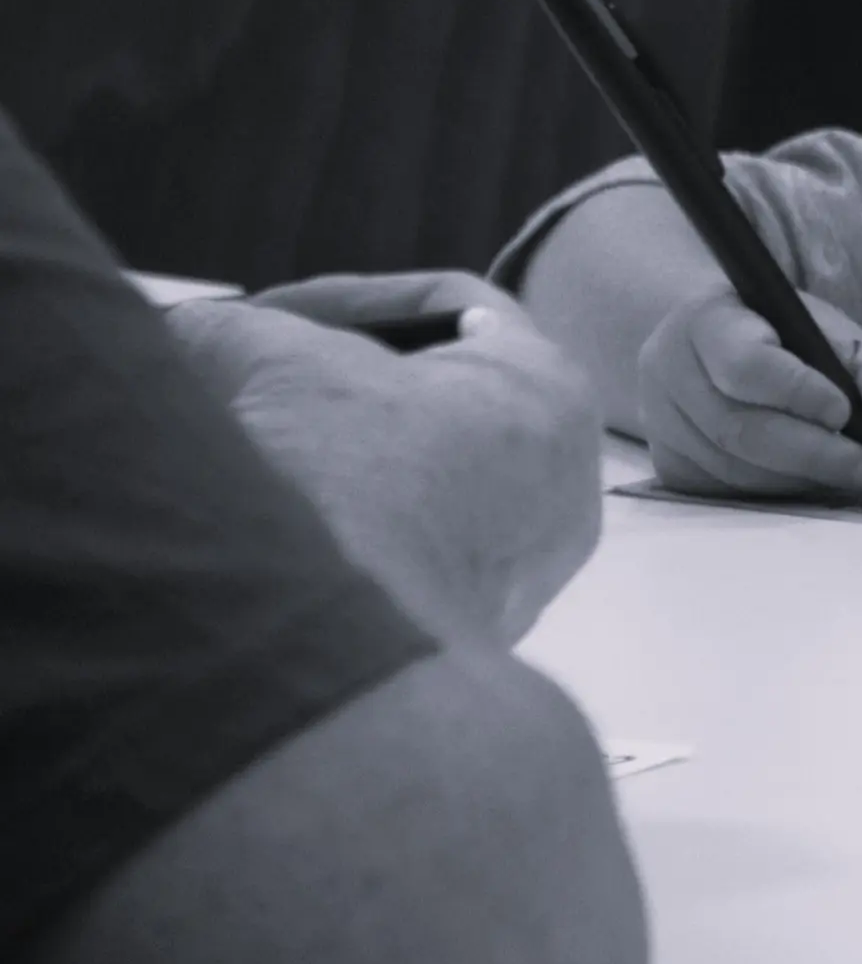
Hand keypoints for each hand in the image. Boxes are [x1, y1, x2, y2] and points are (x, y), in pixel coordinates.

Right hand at [169, 273, 604, 642]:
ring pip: (423, 482)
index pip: (454, 306)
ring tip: (251, 457)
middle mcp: (561, 480)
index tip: (271, 317)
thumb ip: (233, 330)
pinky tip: (279, 532)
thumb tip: (197, 331)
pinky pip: (415, 554)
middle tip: (255, 386)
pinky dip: (350, 529)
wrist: (339, 663)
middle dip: (335, 385)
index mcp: (546, 390)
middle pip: (440, 399)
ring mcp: (526, 566)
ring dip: (335, 461)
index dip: (349, 300)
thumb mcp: (270, 364)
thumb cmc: (339, 490)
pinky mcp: (475, 630)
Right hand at [635, 289, 861, 500]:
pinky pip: (725, 490)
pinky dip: (776, 490)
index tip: (844, 412)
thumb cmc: (775, 332)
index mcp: (708, 320)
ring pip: (734, 468)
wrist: (706, 344)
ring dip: (799, 478)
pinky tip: (810, 480)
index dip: (796, 392)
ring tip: (848, 474)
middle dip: (812, 453)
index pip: (745, 363)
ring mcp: (661, 422)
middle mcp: (668, 369)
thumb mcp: (824, 328)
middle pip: (738, 428)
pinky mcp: (668, 463)